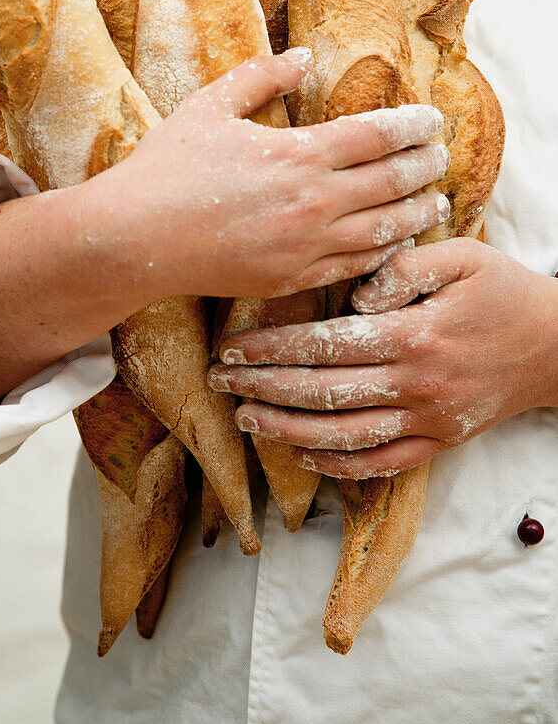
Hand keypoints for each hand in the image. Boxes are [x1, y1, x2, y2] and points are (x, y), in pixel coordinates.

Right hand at [111, 49, 450, 300]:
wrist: (135, 239)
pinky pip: (356, 267)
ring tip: (437, 202)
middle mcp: (314, 202)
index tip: (432, 120)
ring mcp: (307, 246)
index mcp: (299, 154)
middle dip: (427, 167)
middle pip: (394, 182)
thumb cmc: (167, 168)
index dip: (413, 126)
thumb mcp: (210, 106)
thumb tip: (304, 58)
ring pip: (386, 230)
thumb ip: (261, 76)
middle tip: (441, 157)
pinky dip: (385, 253)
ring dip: (419, 214)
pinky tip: (396, 243)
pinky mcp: (293, 278)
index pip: (378, 136)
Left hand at [209, 240, 557, 477]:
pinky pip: (380, 465)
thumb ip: (404, 266)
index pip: (325, 344)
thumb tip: (355, 294)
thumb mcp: (462, 256)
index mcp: (414, 336)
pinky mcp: (438, 443)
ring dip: (287, 430)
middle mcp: (415, 385)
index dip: (271, 348)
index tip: (231, 347)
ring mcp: (427, 421)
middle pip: (321, 393)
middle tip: (220, 380)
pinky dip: (337, 467)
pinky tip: (301, 455)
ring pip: (342, 438)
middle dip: (262, 387)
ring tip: (245, 418)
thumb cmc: (503, 291)